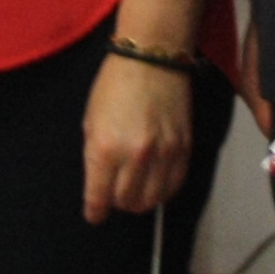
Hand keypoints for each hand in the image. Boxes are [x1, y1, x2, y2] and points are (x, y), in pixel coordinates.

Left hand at [81, 58, 192, 221]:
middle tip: (114, 194)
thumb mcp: (91, 121)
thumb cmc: (113, 86)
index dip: (95, 212)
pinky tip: (154, 182)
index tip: (95, 215)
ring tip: (134, 190)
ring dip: (140, 201)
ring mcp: (163, 154)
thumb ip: (94, 157)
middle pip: (127, 202)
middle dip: (117, 203)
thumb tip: (99, 185)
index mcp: (104, 149)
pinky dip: (162, 191)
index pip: (99, 198)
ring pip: (152, 200)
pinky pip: (174, 185)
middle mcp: (134, 156)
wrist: (151, 59)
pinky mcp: (184, 149)